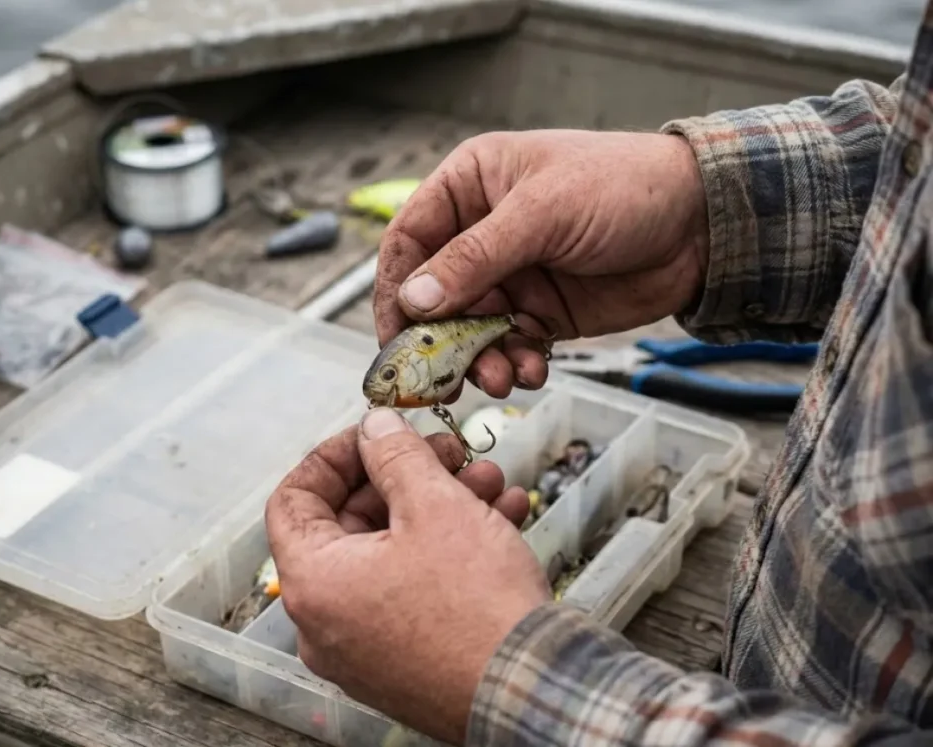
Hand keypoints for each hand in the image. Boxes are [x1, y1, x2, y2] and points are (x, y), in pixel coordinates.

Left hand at [265, 408, 551, 744]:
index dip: (334, 456)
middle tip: (450, 454)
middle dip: (406, 478)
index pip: (293, 500)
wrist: (532, 692)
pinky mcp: (405, 660)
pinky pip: (414, 589)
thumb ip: (395, 455)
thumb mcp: (435, 506)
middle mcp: (328, 622)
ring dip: (439, 507)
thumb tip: (374, 427)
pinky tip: (502, 518)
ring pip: (392, 553)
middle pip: (351, 524)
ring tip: (489, 482)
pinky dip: (450, 550)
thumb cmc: (476, 608)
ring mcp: (365, 647)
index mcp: (314, 583)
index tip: (376, 434)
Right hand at [374, 130, 708, 398]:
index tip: (396, 337)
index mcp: (469, 187)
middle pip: (433, 296)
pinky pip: (509, 346)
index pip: (408, 241)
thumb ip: (475, 258)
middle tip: (445, 377)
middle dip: (440, 339)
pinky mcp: (541, 312)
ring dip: (478, 358)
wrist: (702, 224)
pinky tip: (534, 369)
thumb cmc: (623, 187)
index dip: (395, 290)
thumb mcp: (543, 213)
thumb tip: (414, 300)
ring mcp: (511, 276)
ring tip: (501, 375)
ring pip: (470, 329)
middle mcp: (481, 233)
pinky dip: (515, 364)